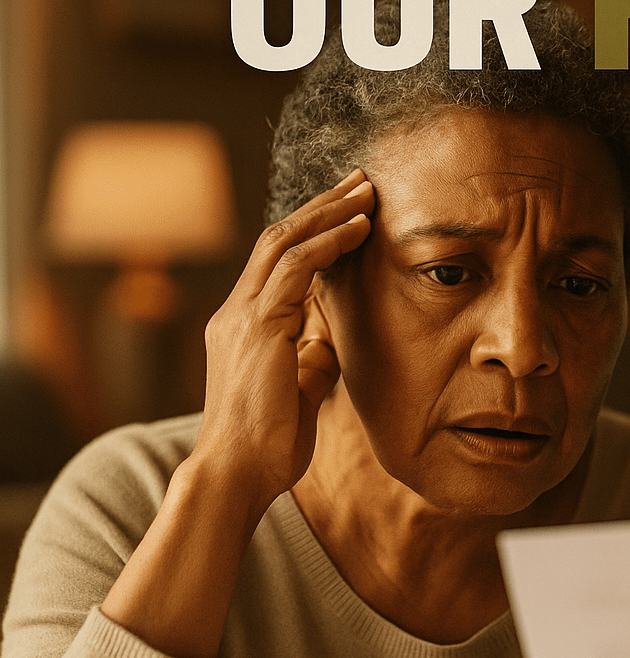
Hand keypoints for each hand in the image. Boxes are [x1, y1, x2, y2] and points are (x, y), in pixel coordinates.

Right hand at [194, 167, 374, 522]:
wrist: (236, 476)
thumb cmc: (267, 445)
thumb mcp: (299, 392)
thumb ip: (312, 361)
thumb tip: (331, 344)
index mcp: (243, 327)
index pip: (276, 260)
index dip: (312, 230)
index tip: (348, 210)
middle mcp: (236, 314)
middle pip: (278, 238)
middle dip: (321, 206)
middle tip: (360, 181)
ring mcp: (242, 317)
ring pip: (284, 242)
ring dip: (328, 213)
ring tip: (366, 192)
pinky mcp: (258, 328)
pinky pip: (294, 268)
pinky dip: (327, 242)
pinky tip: (357, 228)